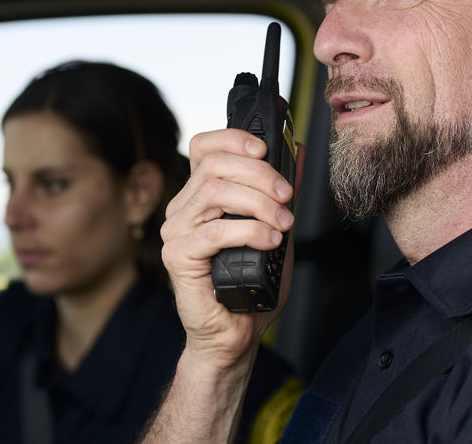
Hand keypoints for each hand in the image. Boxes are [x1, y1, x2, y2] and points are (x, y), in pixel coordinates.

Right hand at [160, 129, 305, 369]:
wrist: (237, 334)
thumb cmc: (252, 283)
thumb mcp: (274, 225)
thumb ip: (280, 190)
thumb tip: (296, 152)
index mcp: (199, 196)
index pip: (204, 147)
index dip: (233, 139)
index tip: (266, 150)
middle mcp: (182, 210)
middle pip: (214, 165)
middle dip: (259, 174)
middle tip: (287, 196)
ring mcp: (175, 233)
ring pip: (214, 193)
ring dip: (258, 203)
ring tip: (282, 224)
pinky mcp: (178, 257)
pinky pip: (215, 231)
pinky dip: (250, 231)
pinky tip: (270, 241)